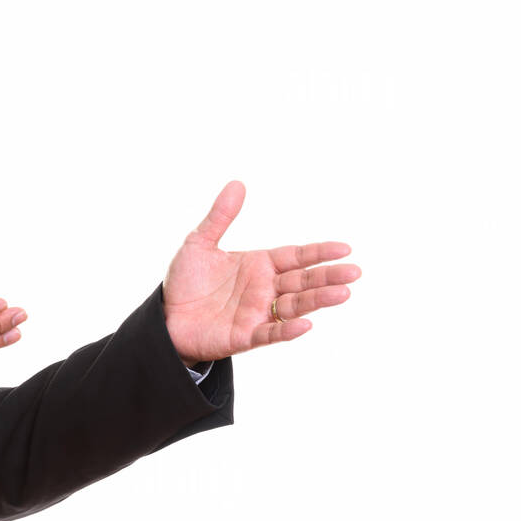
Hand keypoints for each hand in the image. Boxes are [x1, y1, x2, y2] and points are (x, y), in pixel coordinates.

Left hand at [162, 181, 360, 365]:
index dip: (319, 253)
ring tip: (343, 294)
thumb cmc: (186, 281)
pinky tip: (305, 325)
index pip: (296, 256)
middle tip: (355, 272)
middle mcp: (265, 289)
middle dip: (328, 276)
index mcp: (259, 265)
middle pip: (303, 281)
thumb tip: (237, 184)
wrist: (165, 316)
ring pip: (294, 306)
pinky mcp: (245, 336)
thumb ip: (220, 217)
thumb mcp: (199, 243)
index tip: (345, 249)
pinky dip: (287, 330)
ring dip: (318, 301)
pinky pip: (270, 333)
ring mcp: (257, 313)